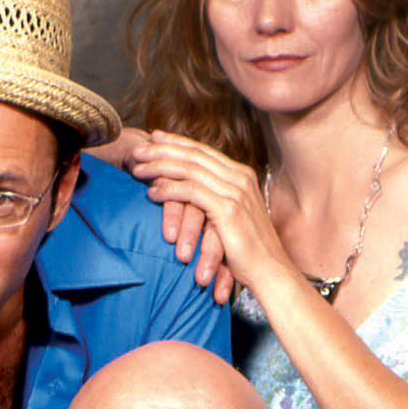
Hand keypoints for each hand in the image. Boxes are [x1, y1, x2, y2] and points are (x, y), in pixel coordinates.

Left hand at [123, 131, 288, 296]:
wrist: (270, 271)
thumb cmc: (248, 250)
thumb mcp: (231, 218)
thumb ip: (216, 200)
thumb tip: (193, 193)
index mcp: (242, 175)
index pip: (204, 151)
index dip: (177, 142)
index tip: (154, 136)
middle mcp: (240, 177)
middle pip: (195, 155)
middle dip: (163, 149)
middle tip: (137, 149)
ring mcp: (236, 191)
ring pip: (190, 169)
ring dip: (160, 167)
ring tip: (137, 169)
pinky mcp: (228, 209)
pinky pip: (192, 192)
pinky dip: (169, 190)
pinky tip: (152, 193)